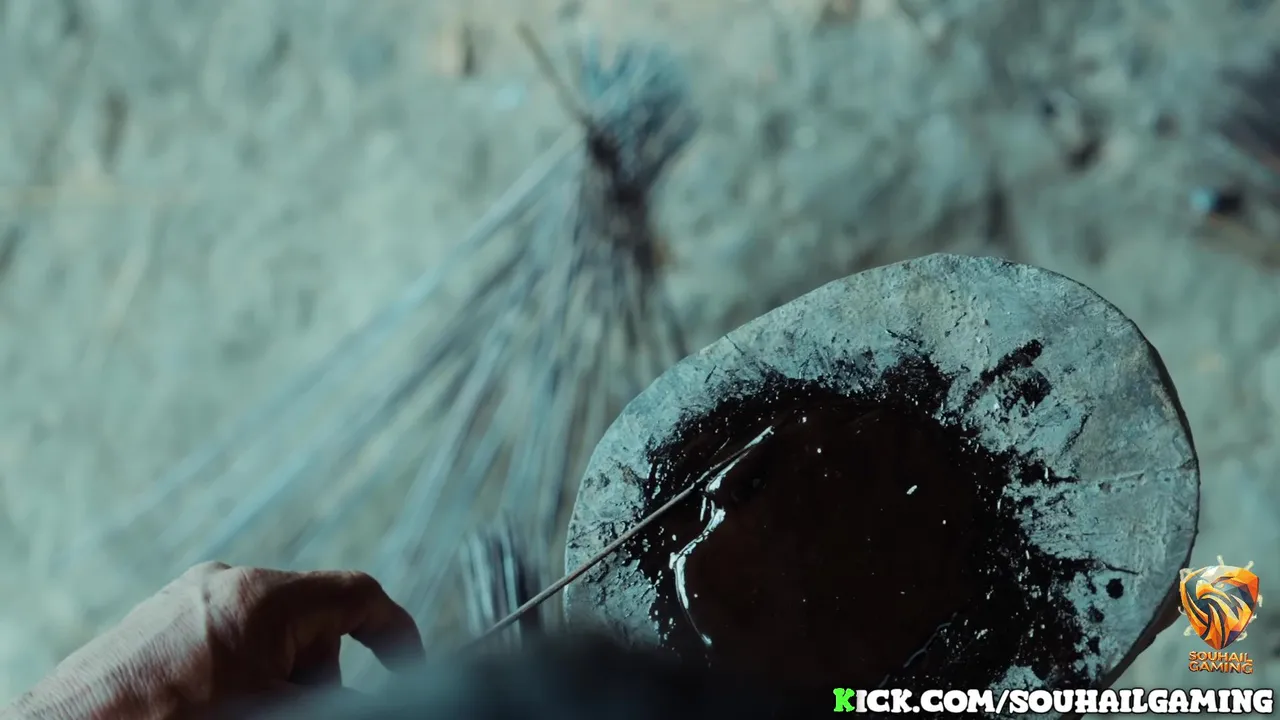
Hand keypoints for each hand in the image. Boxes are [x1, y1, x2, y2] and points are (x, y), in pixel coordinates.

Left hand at [2, 562, 423, 719]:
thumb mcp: (274, 710)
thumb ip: (330, 698)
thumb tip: (363, 697)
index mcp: (266, 597)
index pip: (360, 596)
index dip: (396, 634)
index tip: (410, 670)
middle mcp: (227, 582)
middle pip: (311, 622)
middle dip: (316, 672)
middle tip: (291, 708)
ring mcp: (186, 598)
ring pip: (266, 635)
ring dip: (273, 678)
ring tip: (237, 710)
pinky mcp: (157, 620)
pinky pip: (223, 641)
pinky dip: (236, 675)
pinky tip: (207, 706)